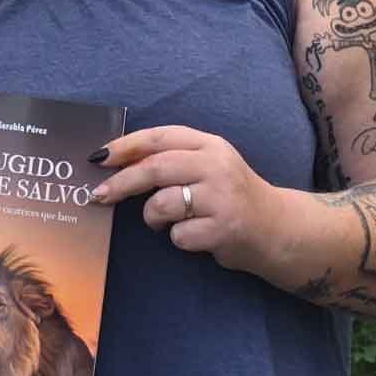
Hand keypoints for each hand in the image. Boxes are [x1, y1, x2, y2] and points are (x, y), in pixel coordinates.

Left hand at [91, 125, 278, 274]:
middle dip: (122, 182)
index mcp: (209, 144)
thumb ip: (172, 158)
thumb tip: (116, 161)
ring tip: (166, 221)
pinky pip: (178, 234)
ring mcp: (221, 197)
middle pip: (155, 168)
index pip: (159, 137)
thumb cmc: (229, 196)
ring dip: (153, 217)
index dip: (125, 146)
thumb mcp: (207, 166)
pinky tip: (194, 235)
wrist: (277, 228)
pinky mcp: (224, 228)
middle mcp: (216, 166)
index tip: (98, 157)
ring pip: (162, 204)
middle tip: (99, 196)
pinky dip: (177, 238)